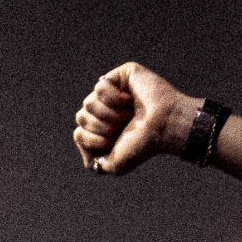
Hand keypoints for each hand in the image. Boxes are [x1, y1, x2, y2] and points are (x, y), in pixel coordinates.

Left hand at [73, 62, 194, 172]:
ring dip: (109, 114)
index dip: (94, 141)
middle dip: (102, 127)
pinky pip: (99, 86)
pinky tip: (130, 99)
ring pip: (88, 103)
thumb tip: (87, 156)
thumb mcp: (115, 165)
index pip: (79, 133)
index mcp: (103, 130)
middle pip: (81, 118)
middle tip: (124, 127)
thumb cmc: (142, 146)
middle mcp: (106, 110)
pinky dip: (113, 98)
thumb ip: (94, 163)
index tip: (115, 142)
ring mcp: (113, 92)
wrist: (162, 128)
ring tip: (128, 114)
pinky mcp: (121, 76)